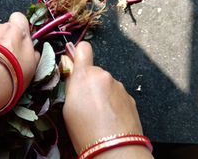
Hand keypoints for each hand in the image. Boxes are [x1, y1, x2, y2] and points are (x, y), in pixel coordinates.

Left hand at [0, 12, 39, 89]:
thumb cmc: (10, 76)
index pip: (20, 19)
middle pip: (2, 29)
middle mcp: (4, 27)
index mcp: (21, 33)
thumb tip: (34, 52)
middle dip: (1, 40)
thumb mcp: (30, 69)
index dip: (17, 26)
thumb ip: (33, 55)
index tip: (15, 39)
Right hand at [63, 42, 149, 157]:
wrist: (115, 149)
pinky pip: (116, 94)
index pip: (83, 48)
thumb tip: (70, 69)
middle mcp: (104, 75)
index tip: (76, 64)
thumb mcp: (67, 107)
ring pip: (106, 84)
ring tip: (98, 114)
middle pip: (94, 71)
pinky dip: (112, 102)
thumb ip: (71, 84)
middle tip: (85, 102)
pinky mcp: (130, 97)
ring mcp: (119, 86)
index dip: (79, 54)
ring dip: (102, 93)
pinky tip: (110, 118)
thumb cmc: (84, 130)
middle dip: (89, 82)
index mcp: (85, 75)